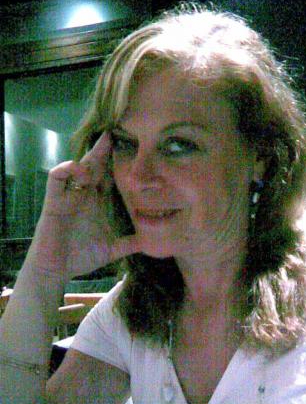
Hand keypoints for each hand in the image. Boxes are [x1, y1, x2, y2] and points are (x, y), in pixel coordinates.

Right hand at [31, 133, 138, 276]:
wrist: (56, 270)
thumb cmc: (81, 257)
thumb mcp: (112, 249)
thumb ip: (131, 243)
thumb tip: (153, 243)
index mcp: (98, 202)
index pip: (110, 176)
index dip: (119, 162)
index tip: (135, 147)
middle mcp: (84, 195)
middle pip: (96, 166)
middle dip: (105, 149)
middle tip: (119, 133)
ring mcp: (69, 196)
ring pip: (77, 167)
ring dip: (89, 156)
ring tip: (103, 148)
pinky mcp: (54, 201)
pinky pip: (56, 178)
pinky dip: (66, 169)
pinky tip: (80, 168)